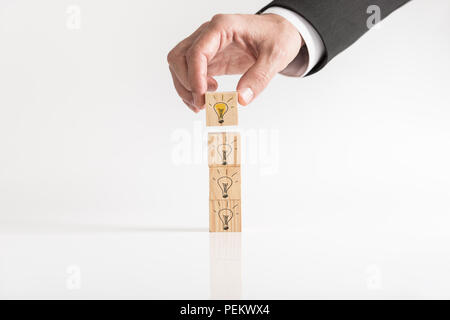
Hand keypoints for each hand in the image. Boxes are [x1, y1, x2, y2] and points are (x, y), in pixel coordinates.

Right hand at [167, 13, 302, 111]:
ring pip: (178, 65)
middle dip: (186, 83)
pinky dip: (190, 89)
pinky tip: (204, 99)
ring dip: (184, 88)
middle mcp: (209, 34)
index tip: (202, 96)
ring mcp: (206, 46)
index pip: (197, 51)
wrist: (280, 33)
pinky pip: (189, 72)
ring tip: (203, 104)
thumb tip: (241, 99)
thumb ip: (259, 78)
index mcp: (223, 27)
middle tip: (202, 103)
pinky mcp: (209, 58)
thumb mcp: (276, 57)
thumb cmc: (278, 37)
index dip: (195, 76)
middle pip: (179, 57)